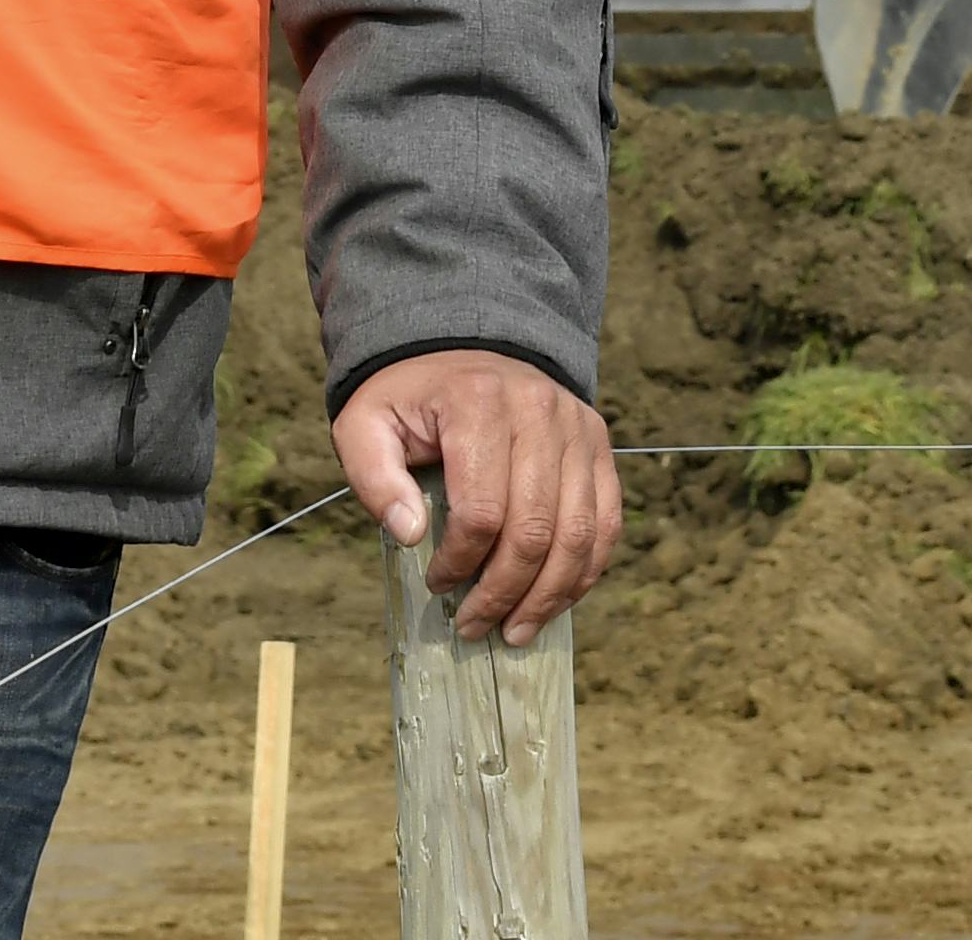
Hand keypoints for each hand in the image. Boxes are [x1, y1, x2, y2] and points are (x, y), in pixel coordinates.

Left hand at [327, 350, 619, 647]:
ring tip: (515, 630)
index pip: (481, 510)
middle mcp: (539, 411)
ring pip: (577, 533)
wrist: (464, 341)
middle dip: (504, 592)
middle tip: (474, 626)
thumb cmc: (410, 397)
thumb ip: (376, 478)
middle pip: (534, 529)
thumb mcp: (365, 425)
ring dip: (548, 595)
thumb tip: (412, 537)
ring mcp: (577, 427)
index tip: (436, 584)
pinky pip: (605, 520)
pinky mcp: (598, 443)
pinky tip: (555, 600)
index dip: (460, 562)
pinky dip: (584, 570)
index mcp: (478, 403)